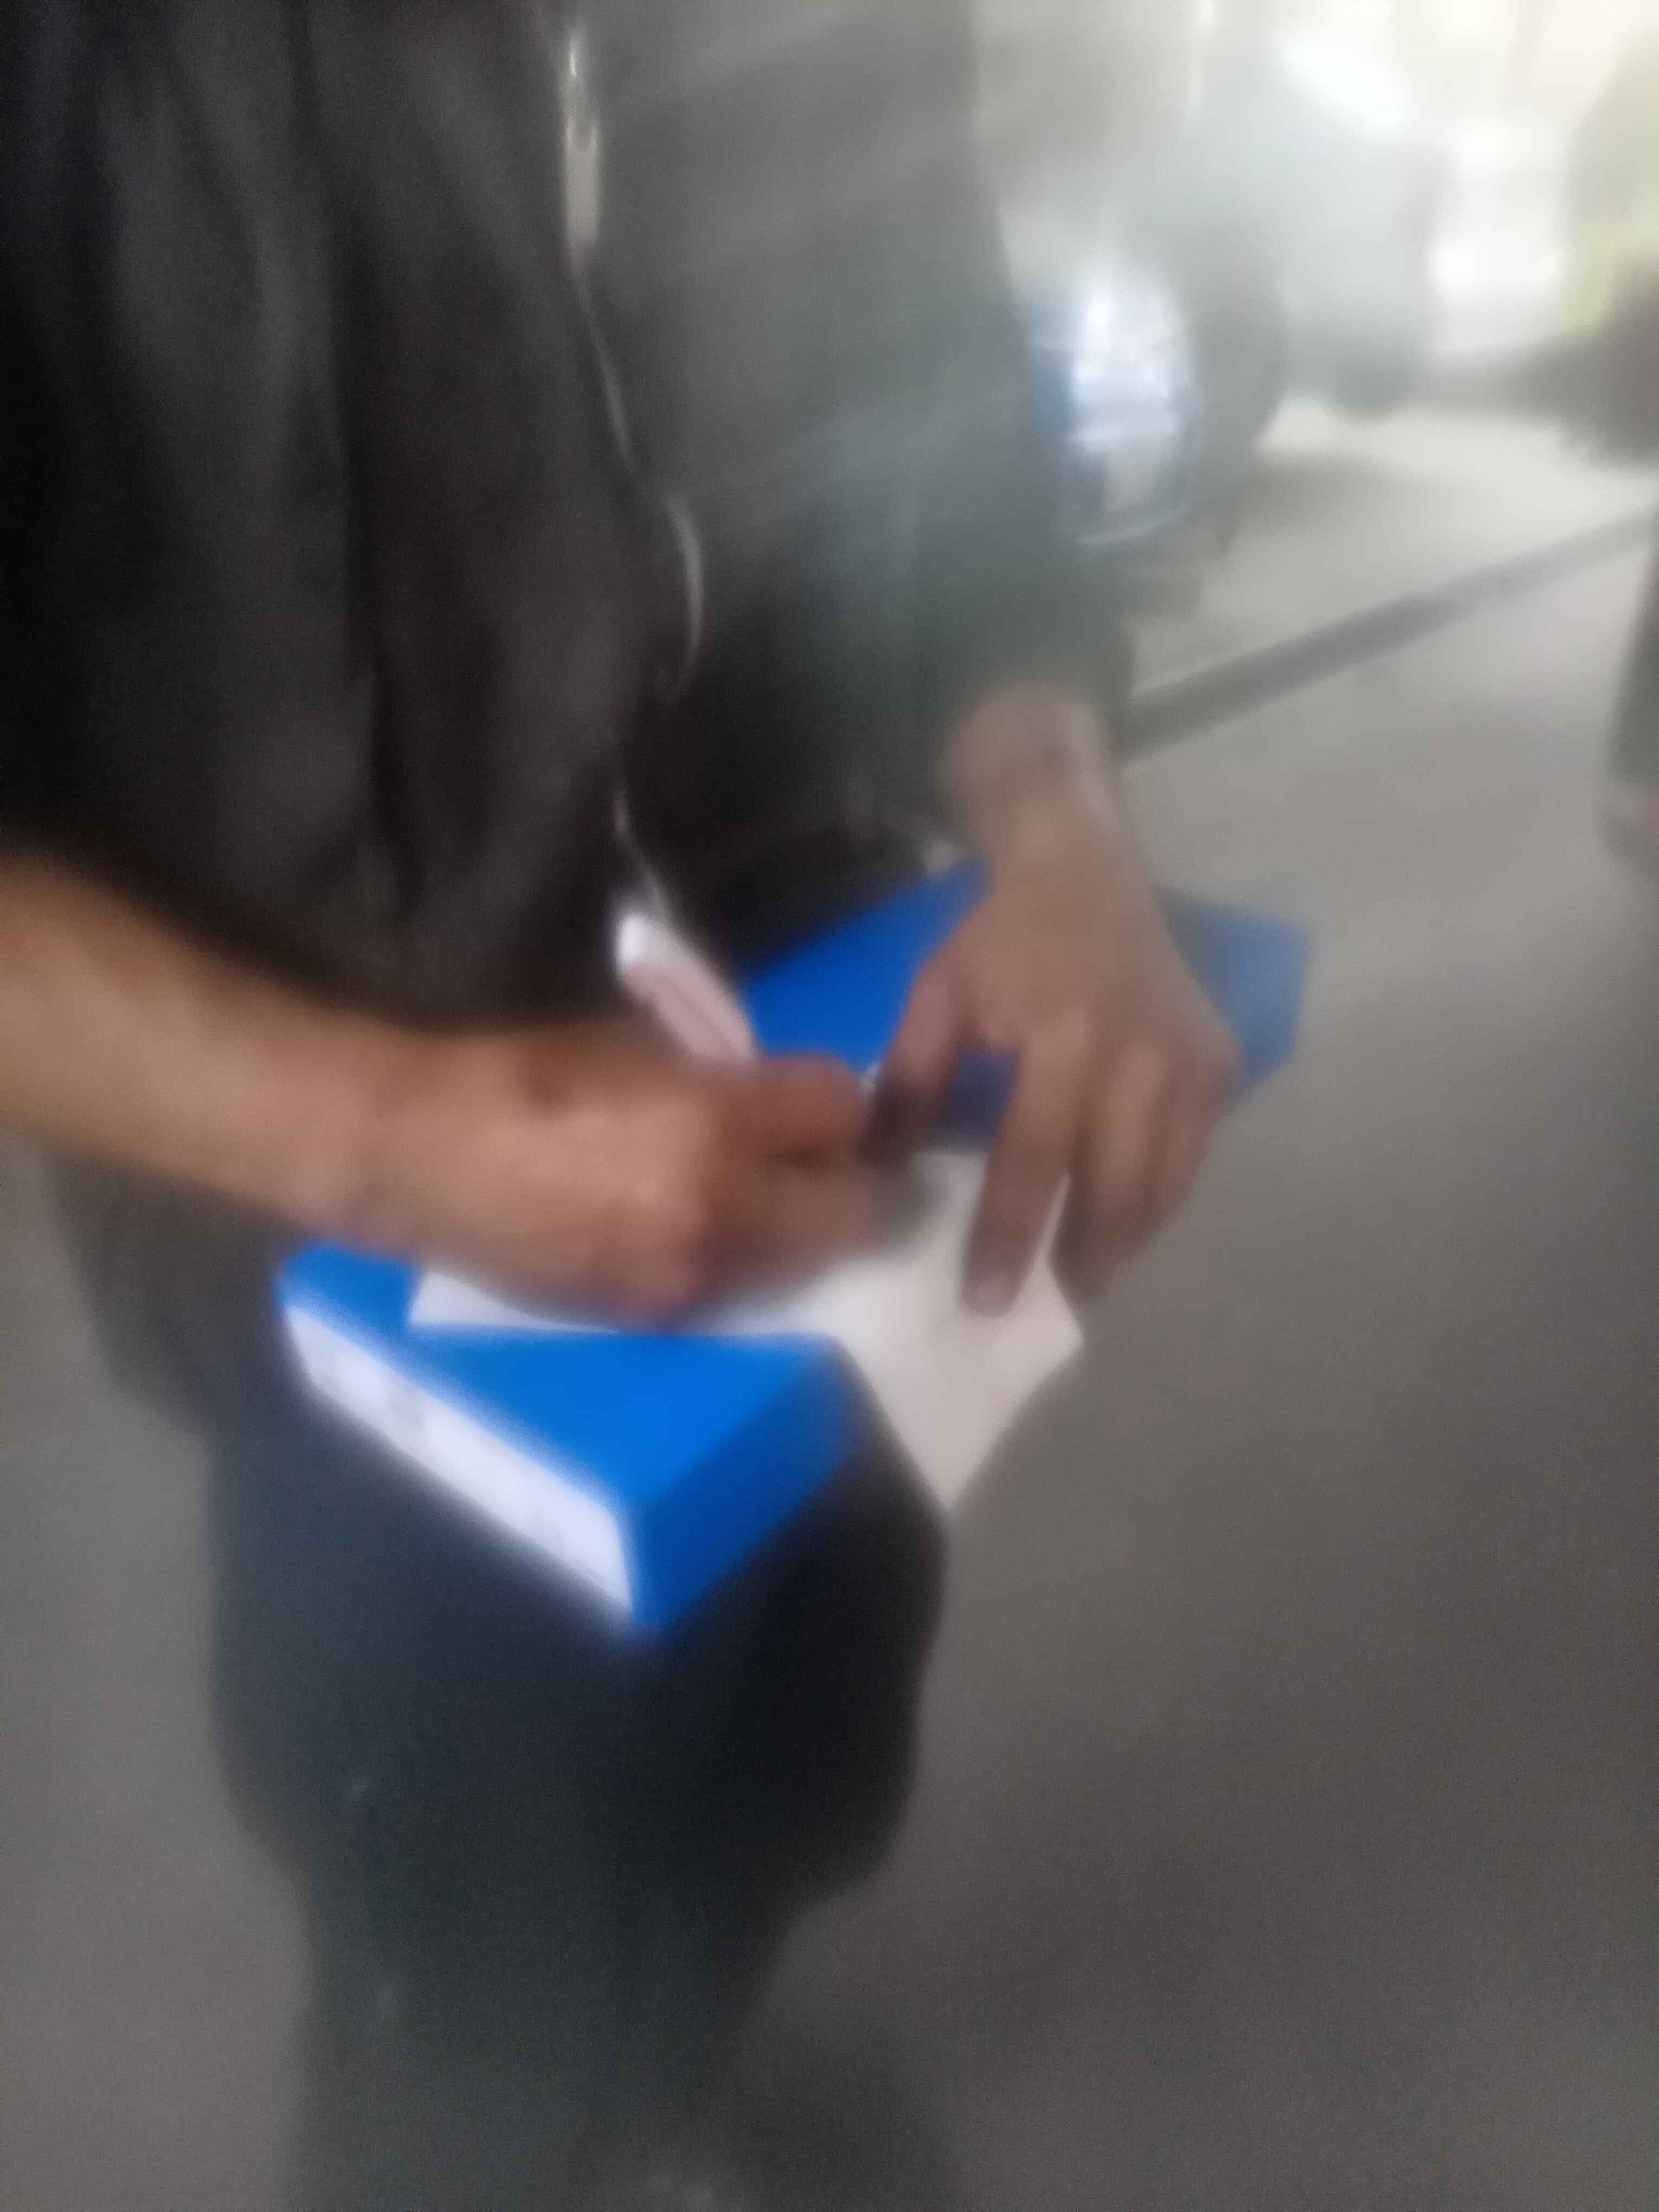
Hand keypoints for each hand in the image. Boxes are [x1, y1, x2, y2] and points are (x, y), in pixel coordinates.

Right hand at [354, 1021, 885, 1322]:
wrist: (422, 1158)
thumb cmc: (524, 1077)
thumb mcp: (639, 1044)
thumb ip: (723, 1076)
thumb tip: (774, 1096)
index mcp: (715, 1124)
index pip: (843, 1112)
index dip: (833, 1101)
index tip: (809, 1098)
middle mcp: (720, 1212)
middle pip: (851, 1211)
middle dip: (838, 1179)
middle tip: (800, 1157)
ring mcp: (689, 1276)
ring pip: (798, 1261)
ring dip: (789, 1227)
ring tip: (746, 1194)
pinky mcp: (653, 1316)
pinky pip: (732, 1287)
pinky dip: (730, 1258)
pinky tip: (685, 1229)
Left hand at [880, 694, 1238, 1309]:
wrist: (1086, 868)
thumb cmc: (1002, 938)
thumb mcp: (939, 998)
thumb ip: (910, 1088)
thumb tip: (878, 1178)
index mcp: (1067, 1040)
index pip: (1034, 1164)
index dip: (1007, 1239)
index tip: (985, 1300)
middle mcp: (1144, 1059)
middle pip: (1116, 1193)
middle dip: (1081, 1260)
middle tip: (1046, 1304)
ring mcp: (1194, 1064)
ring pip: (1166, 1186)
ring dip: (1125, 1238)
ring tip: (1083, 1273)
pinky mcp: (1222, 1063)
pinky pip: (1192, 1154)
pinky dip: (1159, 1194)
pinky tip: (1124, 1216)